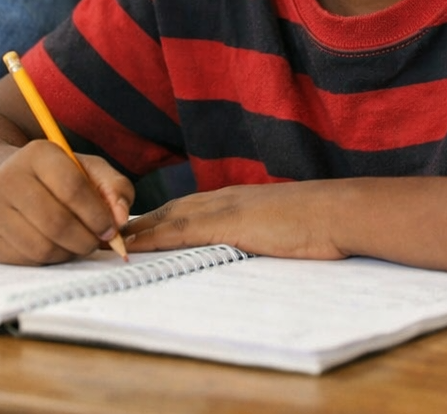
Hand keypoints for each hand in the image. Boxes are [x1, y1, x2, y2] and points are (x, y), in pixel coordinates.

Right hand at [0, 141, 133, 265]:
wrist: (2, 183)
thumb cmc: (54, 177)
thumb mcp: (87, 169)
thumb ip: (114, 187)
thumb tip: (121, 218)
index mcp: (37, 154)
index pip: (72, 188)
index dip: (98, 214)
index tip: (112, 228)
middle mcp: (8, 179)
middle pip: (56, 222)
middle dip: (86, 239)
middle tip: (97, 242)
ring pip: (42, 246)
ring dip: (70, 252)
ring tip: (78, 243)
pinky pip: (27, 260)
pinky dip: (50, 259)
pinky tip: (56, 246)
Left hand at [123, 181, 347, 259]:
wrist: (340, 211)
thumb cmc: (320, 223)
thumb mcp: (281, 227)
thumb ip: (260, 233)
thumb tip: (251, 247)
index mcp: (237, 200)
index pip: (187, 209)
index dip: (159, 219)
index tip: (134, 230)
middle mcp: (225, 198)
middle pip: (170, 209)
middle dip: (139, 221)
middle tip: (106, 232)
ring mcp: (226, 207)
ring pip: (169, 216)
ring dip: (138, 228)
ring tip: (109, 240)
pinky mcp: (229, 222)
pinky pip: (182, 230)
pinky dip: (154, 237)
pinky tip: (134, 245)